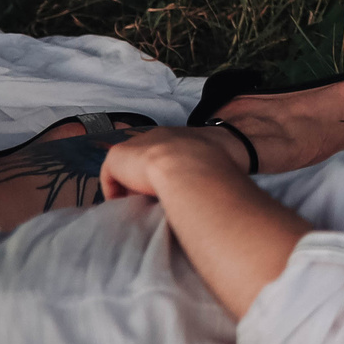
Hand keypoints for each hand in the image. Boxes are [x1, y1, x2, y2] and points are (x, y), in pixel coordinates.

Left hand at [98, 127, 249, 200]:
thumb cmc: (216, 165)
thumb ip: (219, 170)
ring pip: (128, 169)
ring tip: (137, 208)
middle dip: (146, 180)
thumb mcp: (225, 161)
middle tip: (152, 202)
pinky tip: (123, 207)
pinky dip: (115, 192)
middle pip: (145, 160)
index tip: (169, 192)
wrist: (192, 164)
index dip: (167, 173)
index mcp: (182, 136)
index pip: (168, 153)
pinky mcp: (118, 156)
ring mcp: (137, 144)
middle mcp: (157, 136)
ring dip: (130, 187)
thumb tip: (232, 190)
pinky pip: (110, 176)